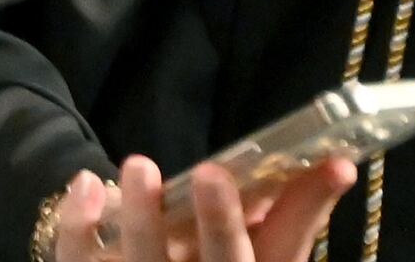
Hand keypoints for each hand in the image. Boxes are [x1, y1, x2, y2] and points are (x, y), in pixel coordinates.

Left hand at [47, 153, 352, 261]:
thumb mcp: (262, 251)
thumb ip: (292, 214)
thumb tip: (334, 162)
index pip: (285, 249)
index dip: (303, 210)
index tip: (331, 163)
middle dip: (219, 224)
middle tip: (212, 173)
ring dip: (143, 216)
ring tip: (141, 163)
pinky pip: (79, 261)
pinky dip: (80, 225)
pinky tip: (87, 183)